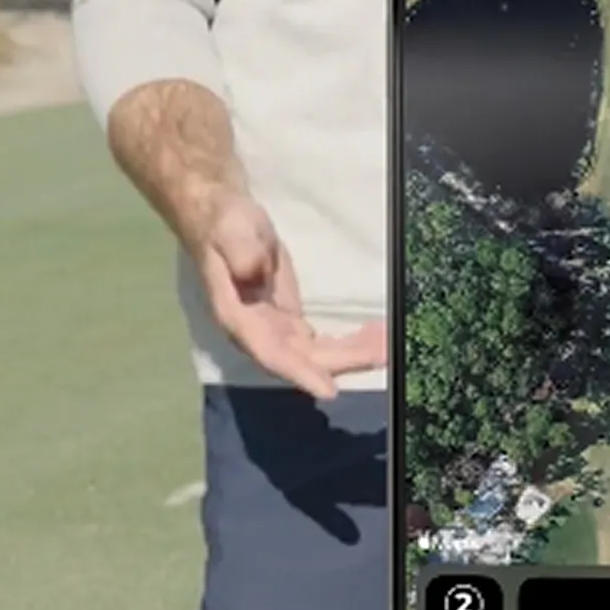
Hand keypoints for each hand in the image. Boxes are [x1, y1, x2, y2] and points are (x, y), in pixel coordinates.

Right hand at [194, 190, 385, 396]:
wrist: (221, 218)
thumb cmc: (224, 224)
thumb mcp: (231, 230)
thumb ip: (242, 253)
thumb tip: (255, 273)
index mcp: (239, 318)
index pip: (271, 354)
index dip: (300, 373)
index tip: (328, 390)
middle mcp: (258, 333)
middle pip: (304, 359)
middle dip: (342, 360)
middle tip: (383, 353)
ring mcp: (276, 328)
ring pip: (316, 353)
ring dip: (351, 353)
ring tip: (387, 344)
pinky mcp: (289, 319)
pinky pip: (319, 342)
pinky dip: (346, 343)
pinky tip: (373, 340)